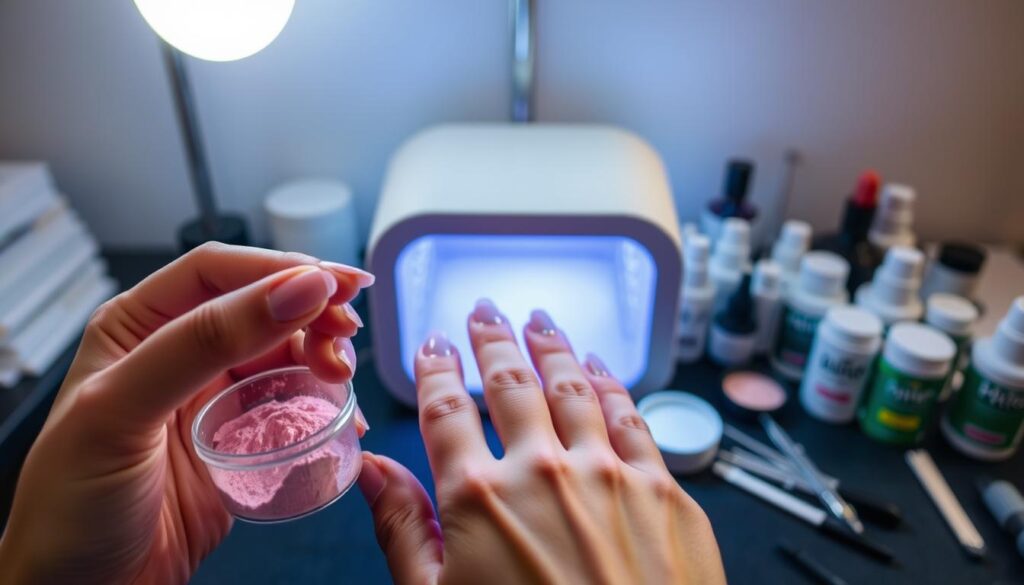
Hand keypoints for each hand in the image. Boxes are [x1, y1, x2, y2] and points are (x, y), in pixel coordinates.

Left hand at [0, 243, 370, 583]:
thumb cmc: (70, 506)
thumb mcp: (123, 410)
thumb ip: (202, 343)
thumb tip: (291, 291)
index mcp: (136, 325)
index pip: (217, 272)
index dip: (280, 268)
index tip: (334, 285)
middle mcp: (176, 352)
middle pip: (262, 305)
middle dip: (312, 312)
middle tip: (345, 335)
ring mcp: (212, 397)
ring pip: (286, 351)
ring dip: (323, 354)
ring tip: (342, 376)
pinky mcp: (242, 440)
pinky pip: (296, 404)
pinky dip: (327, 402)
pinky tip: (343, 412)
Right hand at [359, 299, 724, 583]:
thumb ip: (404, 527)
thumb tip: (370, 468)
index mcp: (480, 497)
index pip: (446, 410)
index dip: (436, 370)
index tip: (433, 345)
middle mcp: (544, 470)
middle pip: (510, 381)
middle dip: (492, 338)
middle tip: (484, 311)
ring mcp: (610, 475)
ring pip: (574, 386)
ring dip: (551, 347)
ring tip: (538, 320)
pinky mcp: (664, 491)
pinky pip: (633, 417)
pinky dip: (611, 384)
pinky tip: (598, 366)